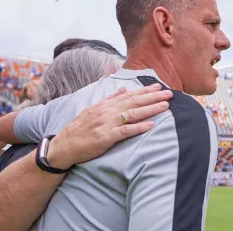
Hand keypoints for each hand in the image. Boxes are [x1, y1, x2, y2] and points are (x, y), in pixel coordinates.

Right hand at [47, 84, 172, 168]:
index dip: (145, 91)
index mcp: (105, 105)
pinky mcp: (105, 137)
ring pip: (132, 114)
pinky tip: (151, 125)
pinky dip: (138, 128)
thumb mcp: (93, 109)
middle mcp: (107, 112)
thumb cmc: (79, 129)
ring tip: (165, 106)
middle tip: (169, 93)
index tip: (159, 86)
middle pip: (134, 102)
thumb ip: (109, 99)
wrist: (63, 146)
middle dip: (153, 97)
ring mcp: (106, 124)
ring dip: (150, 109)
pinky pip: (125, 131)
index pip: (129, 95)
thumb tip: (123, 89)